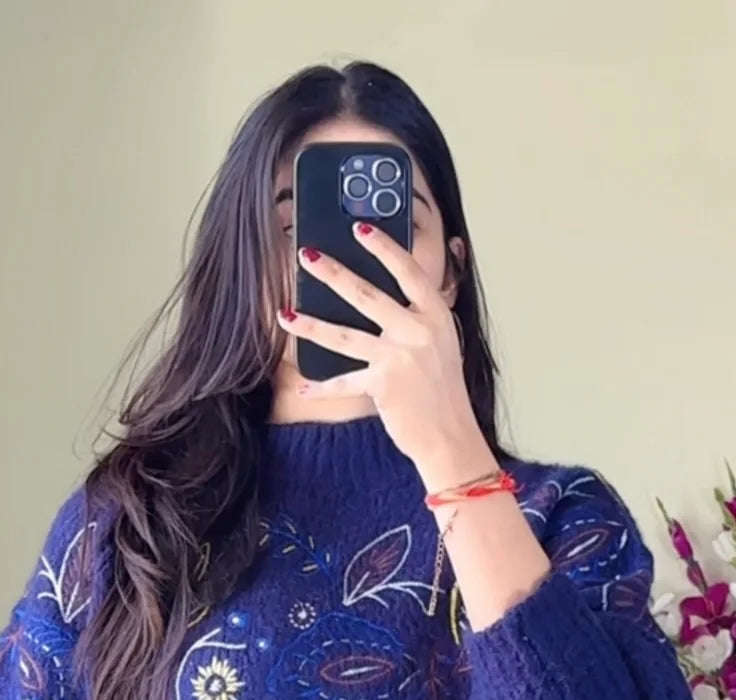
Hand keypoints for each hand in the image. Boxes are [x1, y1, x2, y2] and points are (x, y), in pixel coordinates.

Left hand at [279, 224, 493, 489]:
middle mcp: (418, 332)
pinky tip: (301, 384)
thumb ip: (422, 312)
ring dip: (311, 324)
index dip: (384, 247)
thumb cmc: (443, 388)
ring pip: (344, 335)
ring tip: (285, 313)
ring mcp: (399, 358)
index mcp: (436, 314)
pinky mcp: (382, 386)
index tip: (360, 228)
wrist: (450, 435)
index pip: (408, 271)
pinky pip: (344, 382)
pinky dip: (321, 386)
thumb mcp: (443, 341)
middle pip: (366, 295)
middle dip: (332, 273)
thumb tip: (390, 285)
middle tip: (307, 254)